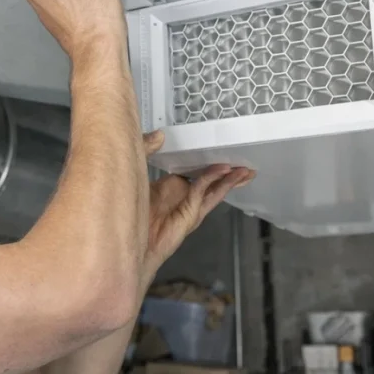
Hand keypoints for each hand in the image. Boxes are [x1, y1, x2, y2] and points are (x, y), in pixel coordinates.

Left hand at [142, 131, 253, 273]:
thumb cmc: (128, 207)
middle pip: (212, 183)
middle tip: (246, 164)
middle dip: (230, 174)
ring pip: (215, 190)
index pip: (196, 172)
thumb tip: (159, 135)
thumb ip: (146, 151)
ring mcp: (190, 207)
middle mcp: (184, 197)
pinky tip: (224, 170)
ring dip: (231, 180)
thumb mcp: (137, 171)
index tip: (221, 152)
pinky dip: (213, 180)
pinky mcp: (190, 215)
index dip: (209, 163)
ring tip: (246, 171)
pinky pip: (203, 193)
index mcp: (173, 187)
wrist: (127, 238)